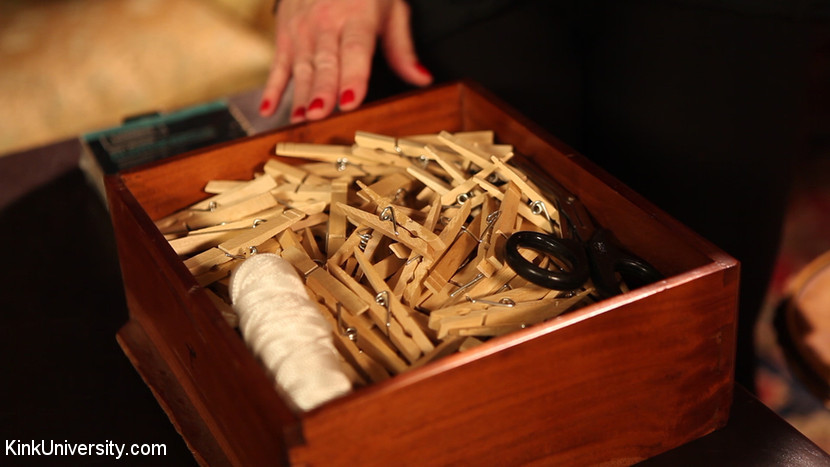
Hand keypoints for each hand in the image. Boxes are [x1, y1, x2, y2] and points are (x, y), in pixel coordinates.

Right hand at [259, 0, 432, 122]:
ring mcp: (302, 30)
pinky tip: (268, 110)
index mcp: (356, 16)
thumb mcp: (391, 9)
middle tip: (320, 114)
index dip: (352, 76)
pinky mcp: (285, 36)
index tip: (350, 99)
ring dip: (300, 95)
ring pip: (301, 67)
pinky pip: (278, 66)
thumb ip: (402, 48)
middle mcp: (326, 23)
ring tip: (301, 120)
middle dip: (322, 89)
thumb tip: (421, 79)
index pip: (354, 49)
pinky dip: (271, 89)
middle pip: (325, 62)